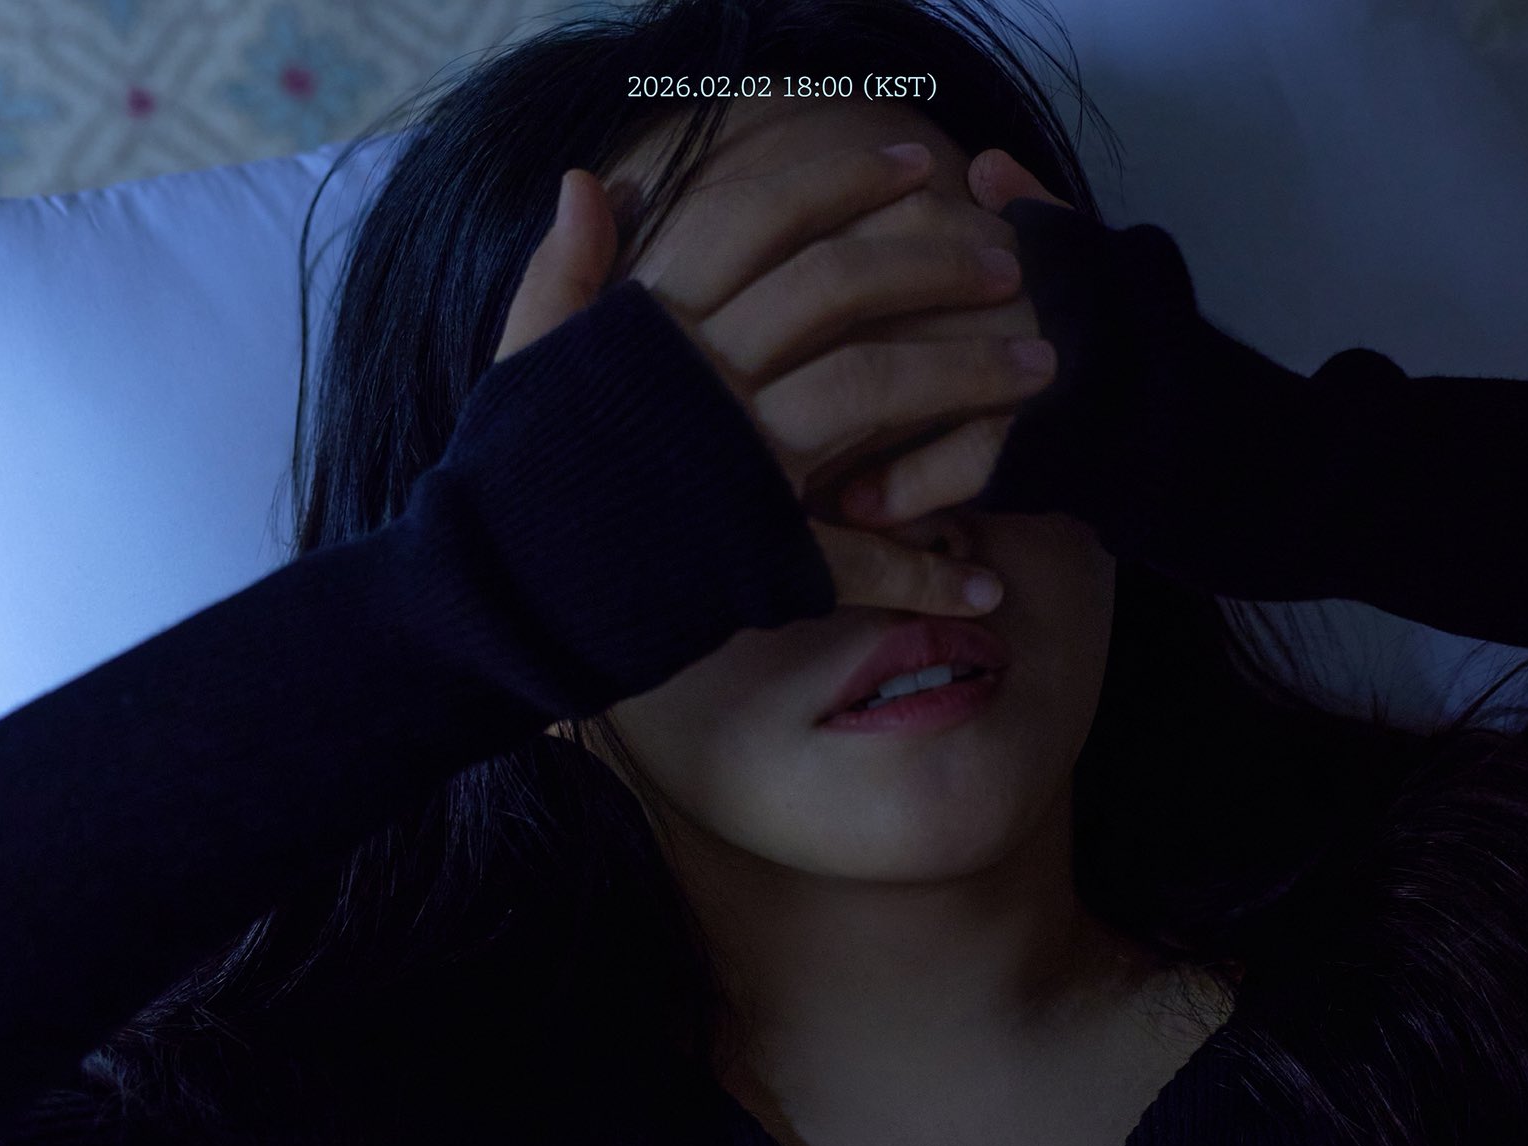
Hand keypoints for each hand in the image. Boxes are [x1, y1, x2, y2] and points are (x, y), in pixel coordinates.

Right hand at [493, 147, 1057, 618]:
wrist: (487, 600)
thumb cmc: (508, 480)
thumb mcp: (522, 362)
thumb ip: (565, 273)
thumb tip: (593, 178)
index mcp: (650, 325)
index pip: (757, 221)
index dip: (841, 182)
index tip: (913, 163)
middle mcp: (702, 378)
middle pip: (838, 289)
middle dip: (935, 262)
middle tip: (1007, 263)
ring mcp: (736, 462)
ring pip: (872, 387)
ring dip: (967, 376)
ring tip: (1040, 368)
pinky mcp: (753, 553)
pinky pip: (856, 557)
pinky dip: (922, 578)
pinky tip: (980, 587)